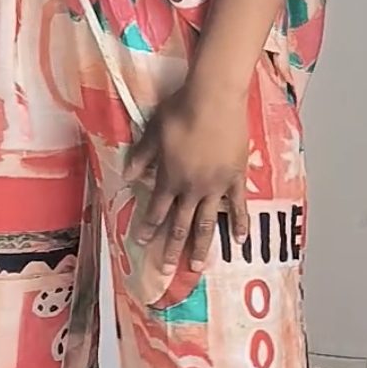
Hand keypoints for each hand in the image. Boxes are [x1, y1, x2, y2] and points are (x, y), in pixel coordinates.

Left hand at [124, 81, 248, 276]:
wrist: (214, 98)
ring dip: (201, 246)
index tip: (141, 242)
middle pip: (180, 223)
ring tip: (197, 266)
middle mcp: (192, 188)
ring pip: (207, 222)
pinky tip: (240, 240)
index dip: (148, 227)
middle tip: (167, 269)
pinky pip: (239, 206)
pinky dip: (239, 223)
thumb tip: (127, 177)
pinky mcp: (236, 178)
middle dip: (171, 247)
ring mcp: (216, 186)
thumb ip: (142, 157)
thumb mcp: (153, 132)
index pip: (156, 209)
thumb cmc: (180, 110)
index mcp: (170, 177)